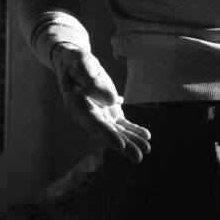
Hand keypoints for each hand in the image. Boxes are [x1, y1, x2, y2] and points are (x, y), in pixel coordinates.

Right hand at [51, 44, 150, 162]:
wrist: (72, 63)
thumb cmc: (74, 62)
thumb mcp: (80, 63)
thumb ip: (92, 80)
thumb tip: (112, 100)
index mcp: (77, 106)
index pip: (93, 123)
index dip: (107, 135)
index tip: (120, 145)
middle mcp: (87, 116)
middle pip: (106, 134)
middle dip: (123, 146)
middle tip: (139, 157)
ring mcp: (99, 115)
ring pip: (116, 131)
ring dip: (131, 141)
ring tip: (147, 149)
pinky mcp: (108, 111)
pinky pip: (121, 124)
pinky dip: (133, 130)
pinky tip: (146, 136)